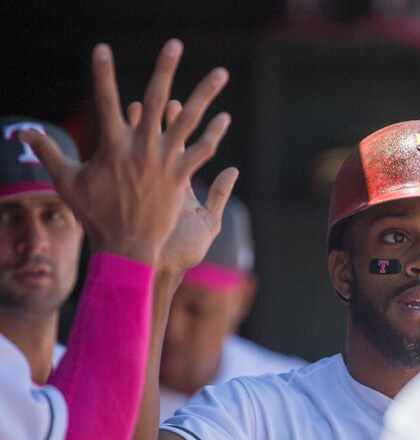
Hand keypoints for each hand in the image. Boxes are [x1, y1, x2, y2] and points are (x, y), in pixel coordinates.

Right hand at [20, 40, 230, 265]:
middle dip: (165, 69)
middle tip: (175, 44)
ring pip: (189, 120)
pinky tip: (224, 117)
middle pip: (157, 99)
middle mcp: (142, 148)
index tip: (101, 48)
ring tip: (220, 73)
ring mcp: (165, 161)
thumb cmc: (94, 215)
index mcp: (112, 145)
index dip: (102, 74)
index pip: (106, 101)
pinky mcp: (182, 176)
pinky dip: (214, 134)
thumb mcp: (68, 183)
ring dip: (205, 94)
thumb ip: (50, 154)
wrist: (126, 246)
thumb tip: (26, 133)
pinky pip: (202, 150)